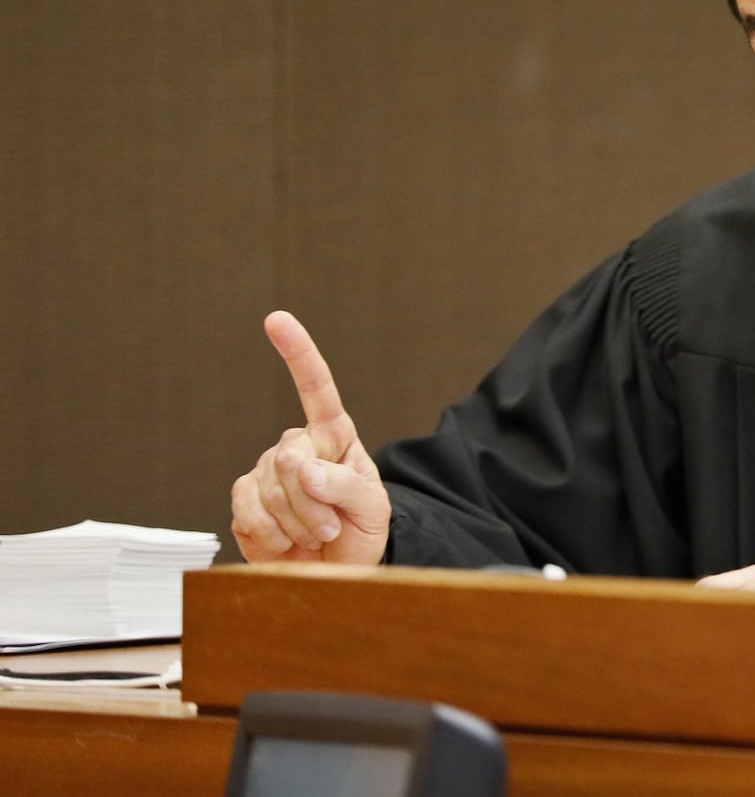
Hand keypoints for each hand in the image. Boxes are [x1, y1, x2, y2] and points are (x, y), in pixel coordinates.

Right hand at [230, 311, 390, 564]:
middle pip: (290, 462)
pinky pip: (247, 513)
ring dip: (297, 524)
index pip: (315, 388)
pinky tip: (287, 543)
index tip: (277, 320)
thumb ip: (344, 486)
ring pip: (270, 491)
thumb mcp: (372, 509)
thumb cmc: (361, 531)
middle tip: (332, 526)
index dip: (297, 353)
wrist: (339, 572)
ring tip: (315, 535)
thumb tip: (301, 467)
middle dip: (314, 504)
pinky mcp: (245, 502)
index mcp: (333, 437)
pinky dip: (270, 536)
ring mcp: (266, 472)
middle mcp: (295, 447)